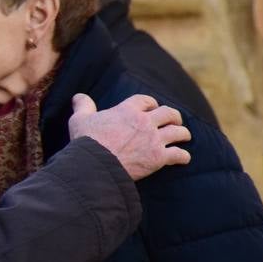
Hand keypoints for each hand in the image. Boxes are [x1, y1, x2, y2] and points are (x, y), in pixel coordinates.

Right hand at [68, 93, 191, 179]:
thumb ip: (82, 106)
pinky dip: (183, 156)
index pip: (146, 100)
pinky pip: (178, 154)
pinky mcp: (158, 158)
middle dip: (174, 116)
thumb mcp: (79, 120)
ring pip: (178, 132)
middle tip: (175, 120)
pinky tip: (184, 158)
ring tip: (184, 136)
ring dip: (183, 134)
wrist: (94, 165)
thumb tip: (78, 96)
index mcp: (127, 110)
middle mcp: (144, 122)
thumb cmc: (86, 141)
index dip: (151, 103)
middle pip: (168, 113)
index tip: (152, 107)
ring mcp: (153, 140)